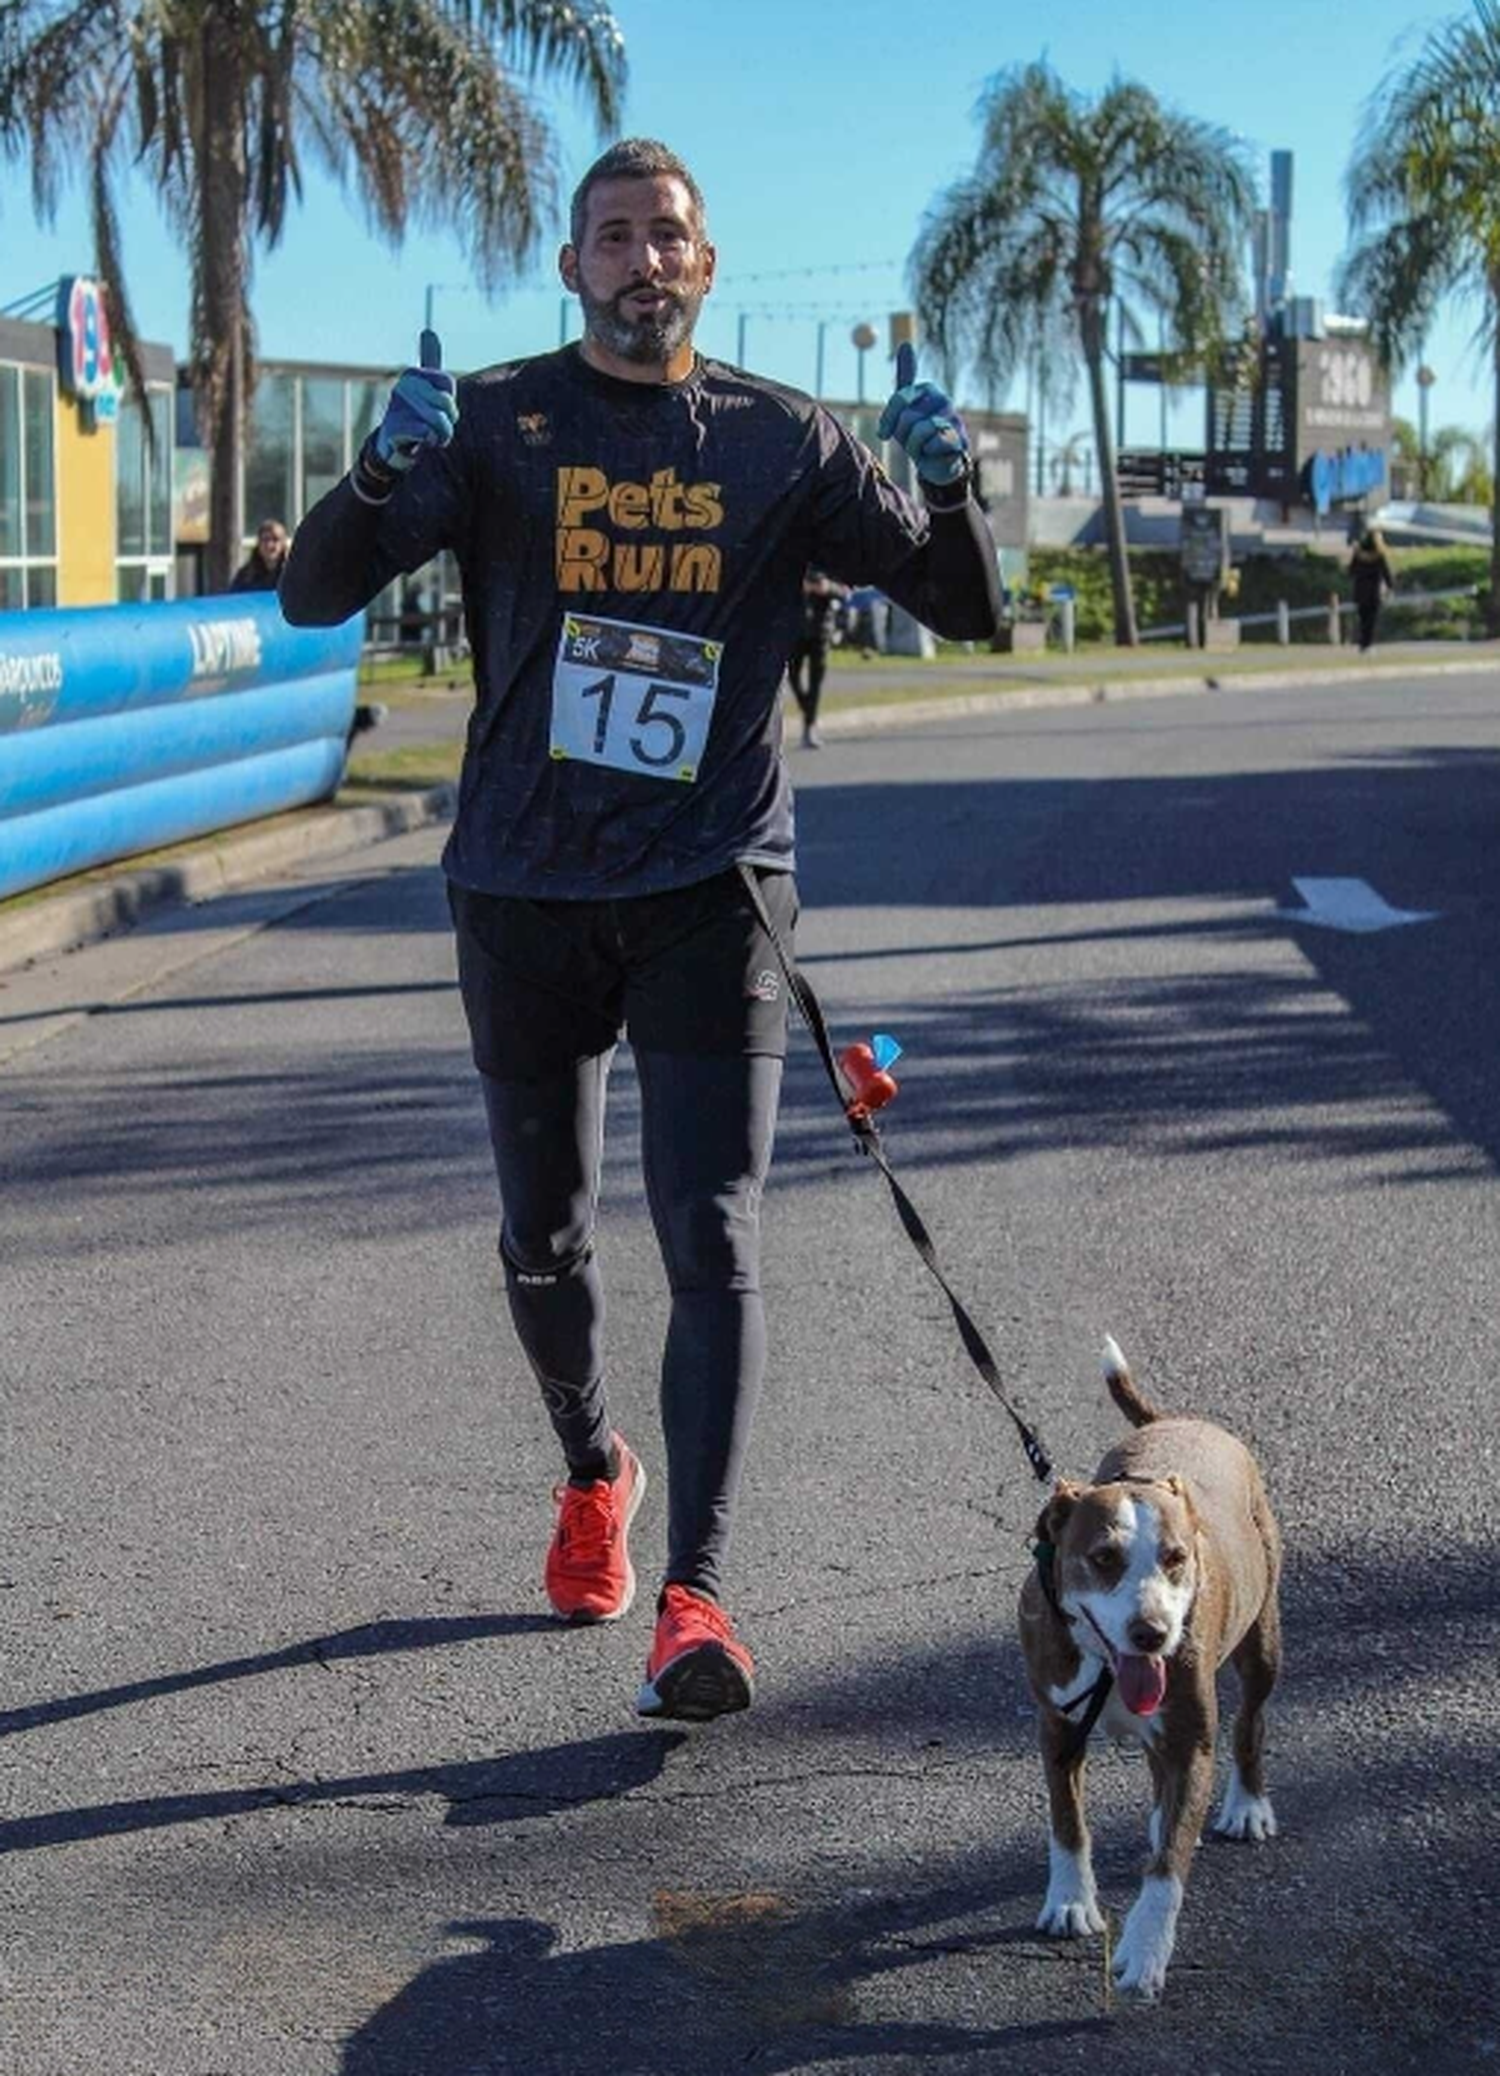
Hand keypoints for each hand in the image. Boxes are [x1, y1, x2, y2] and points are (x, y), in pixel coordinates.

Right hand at [373, 328, 457, 472]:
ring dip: (442, 434)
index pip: (448, 385)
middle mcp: (403, 386)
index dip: (450, 401)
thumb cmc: (414, 412)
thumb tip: (428, 331)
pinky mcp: (394, 427)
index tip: (439, 406)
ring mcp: (397, 406)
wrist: (393, 442)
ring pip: (438, 419)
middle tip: (438, 426)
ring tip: (432, 435)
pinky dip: (429, 440)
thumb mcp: (424, 384)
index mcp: (413, 374)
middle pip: (445, 402)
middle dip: (448, 420)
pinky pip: (426, 432)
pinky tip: (420, 442)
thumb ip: (429, 359)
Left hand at [877, 342, 968, 486]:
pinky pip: (933, 443)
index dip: (888, 420)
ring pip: (919, 431)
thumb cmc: (917, 434)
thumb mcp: (904, 407)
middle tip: (911, 441)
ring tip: (923, 447)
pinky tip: (934, 453)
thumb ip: (904, 378)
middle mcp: (942, 399)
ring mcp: (952, 418)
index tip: (885, 434)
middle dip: (903, 436)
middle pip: (906, 418)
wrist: (936, 462)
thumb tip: (906, 344)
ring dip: (915, 447)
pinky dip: (928, 453)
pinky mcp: (959, 439)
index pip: (899, 399)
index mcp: (927, 390)